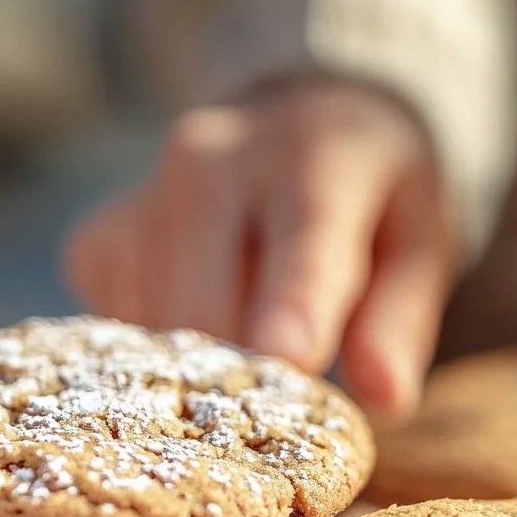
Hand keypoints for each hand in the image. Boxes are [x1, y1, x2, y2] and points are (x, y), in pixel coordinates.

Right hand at [64, 82, 456, 414]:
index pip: (300, 240)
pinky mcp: (97, 239)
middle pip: (212, 309)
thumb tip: (386, 395)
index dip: (292, 305)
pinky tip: (202, 310)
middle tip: (295, 380)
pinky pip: (120, 330)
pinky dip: (161, 345)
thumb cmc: (369, 199)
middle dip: (252, 370)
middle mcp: (211, 162)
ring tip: (252, 325)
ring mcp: (142, 197)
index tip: (290, 355)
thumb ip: (400, 321)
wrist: (297, 122)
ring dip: (207, 364)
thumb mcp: (418, 245)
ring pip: (160, 334)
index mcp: (315, 157)